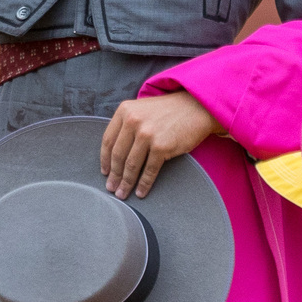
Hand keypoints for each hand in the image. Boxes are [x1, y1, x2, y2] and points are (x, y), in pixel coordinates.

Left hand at [100, 91, 221, 200]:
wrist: (197, 107)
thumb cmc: (169, 111)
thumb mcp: (142, 109)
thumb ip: (127, 123)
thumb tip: (114, 151)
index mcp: (124, 110)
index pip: (108, 140)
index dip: (104, 160)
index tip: (104, 172)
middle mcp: (133, 121)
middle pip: (118, 155)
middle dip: (114, 175)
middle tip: (111, 188)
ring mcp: (147, 134)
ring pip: (131, 165)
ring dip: (126, 183)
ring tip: (123, 194)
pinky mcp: (162, 146)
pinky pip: (149, 170)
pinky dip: (144, 184)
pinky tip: (141, 192)